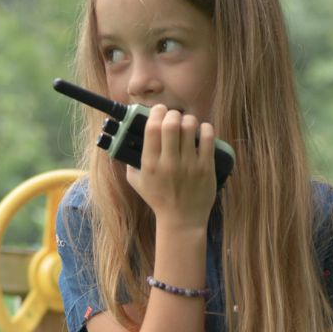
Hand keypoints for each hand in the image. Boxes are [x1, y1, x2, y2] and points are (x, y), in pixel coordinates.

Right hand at [124, 105, 216, 227]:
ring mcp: (189, 166)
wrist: (182, 221)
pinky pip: (208, 139)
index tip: (160, 111)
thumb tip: (124, 143)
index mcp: (150, 164)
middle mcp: (169, 163)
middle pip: (171, 124)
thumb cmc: (159, 200)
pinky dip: (206, 129)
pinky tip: (202, 130)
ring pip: (190, 128)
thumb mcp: (137, 183)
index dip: (156, 112)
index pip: (152, 128)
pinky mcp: (206, 169)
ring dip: (189, 120)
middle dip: (173, 114)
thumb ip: (130, 163)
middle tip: (175, 117)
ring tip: (188, 124)